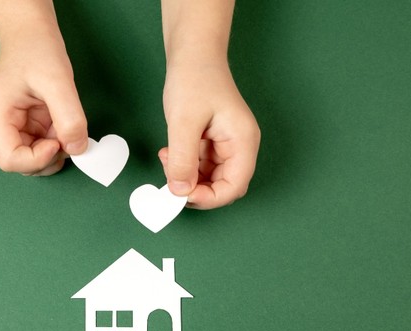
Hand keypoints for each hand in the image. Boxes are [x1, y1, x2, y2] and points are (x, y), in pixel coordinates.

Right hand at [0, 27, 87, 175]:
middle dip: (49, 157)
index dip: (38, 160)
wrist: (30, 33)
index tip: (58, 142)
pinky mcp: (25, 126)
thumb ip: (69, 117)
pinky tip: (62, 122)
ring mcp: (12, 128)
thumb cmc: (35, 49)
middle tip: (67, 134)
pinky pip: (42, 146)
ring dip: (56, 151)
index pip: (10, 160)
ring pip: (34, 159)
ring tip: (64, 123)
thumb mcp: (57, 81)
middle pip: (22, 165)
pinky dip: (58, 142)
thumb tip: (78, 148)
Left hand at [159, 63, 259, 208]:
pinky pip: (200, 165)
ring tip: (168, 158)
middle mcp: (239, 146)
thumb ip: (183, 160)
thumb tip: (179, 192)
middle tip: (170, 178)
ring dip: (187, 176)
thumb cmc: (194, 78)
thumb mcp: (184, 122)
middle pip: (223, 186)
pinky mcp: (213, 142)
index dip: (209, 198)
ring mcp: (226, 145)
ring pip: (209, 178)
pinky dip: (184, 165)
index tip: (182, 195)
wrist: (192, 53)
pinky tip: (170, 153)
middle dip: (196, 188)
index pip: (234, 187)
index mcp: (243, 141)